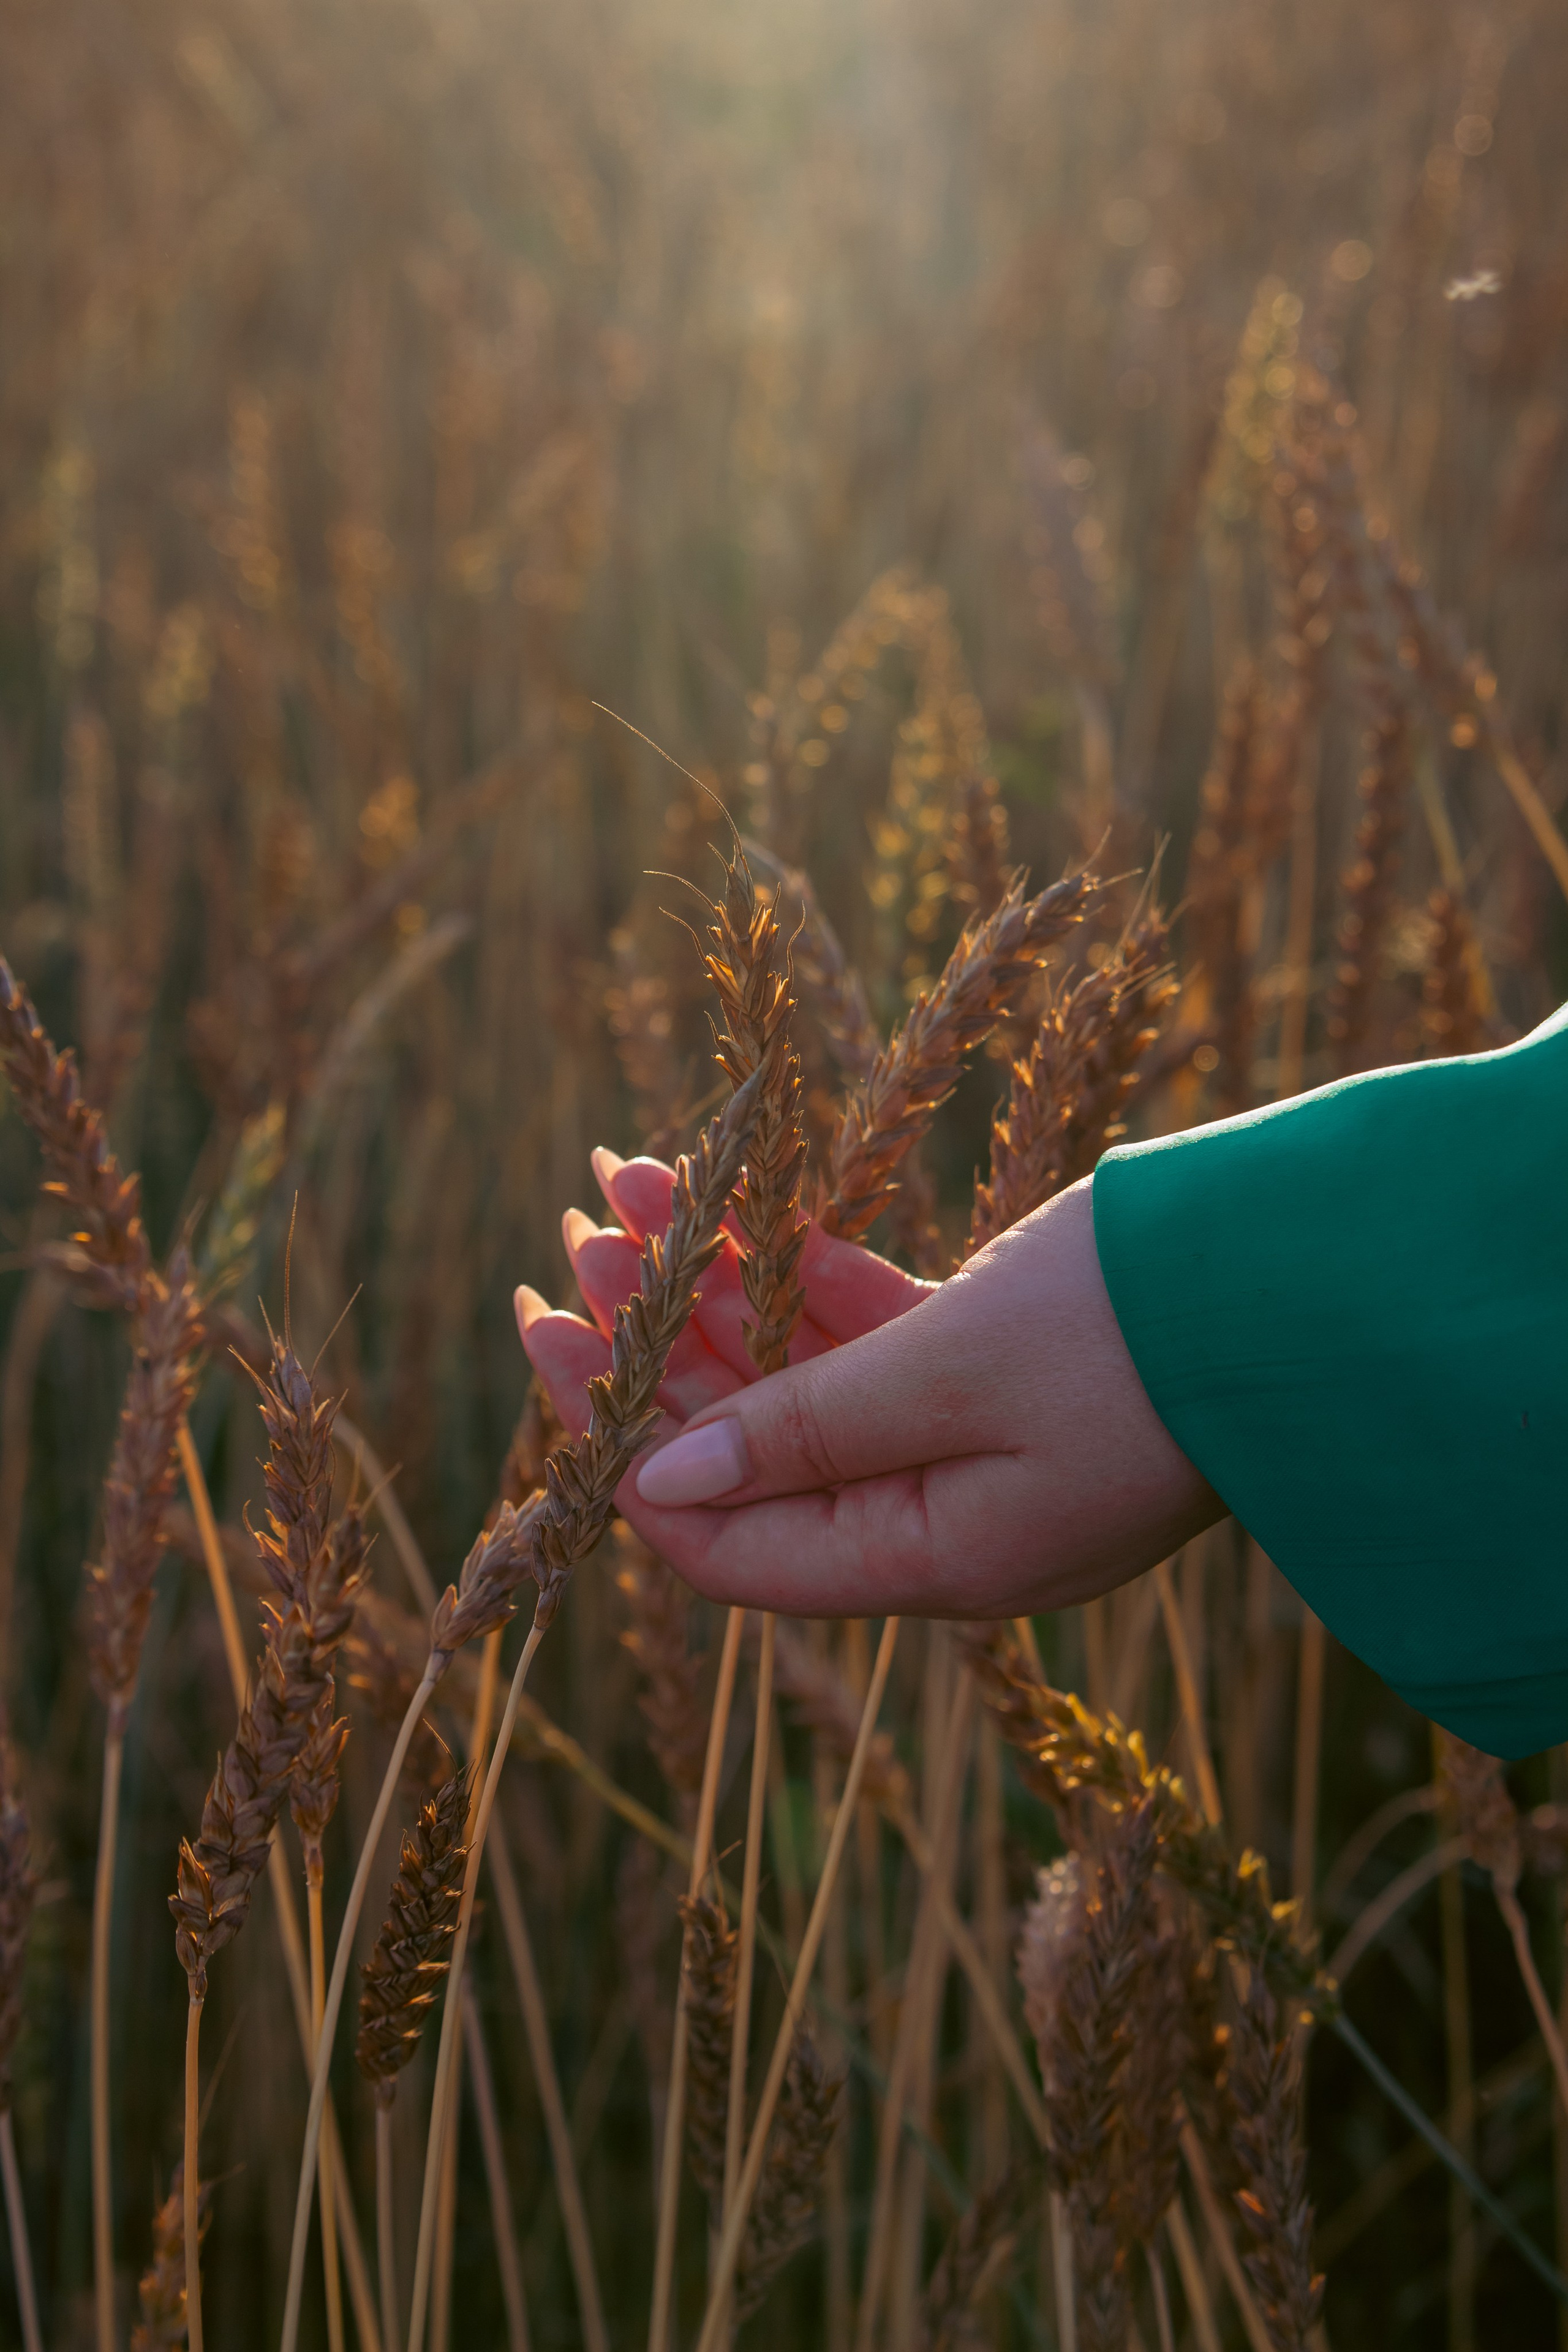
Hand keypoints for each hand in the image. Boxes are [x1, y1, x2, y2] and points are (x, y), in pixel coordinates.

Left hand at [516, 1154, 1221, 1620]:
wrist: (1306, 1278)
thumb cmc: (1136, 1334)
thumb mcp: (953, 1377)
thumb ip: (803, 1431)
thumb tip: (656, 1483)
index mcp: (929, 1560)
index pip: (725, 1543)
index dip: (620, 1445)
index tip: (549, 1340)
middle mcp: (939, 1517)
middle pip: (751, 1450)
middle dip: (658, 1347)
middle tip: (578, 1245)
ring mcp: (973, 1441)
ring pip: (803, 1377)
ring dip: (719, 1290)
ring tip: (632, 1189)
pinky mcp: (1002, 1367)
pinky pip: (871, 1332)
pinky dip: (805, 1272)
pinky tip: (742, 1206)